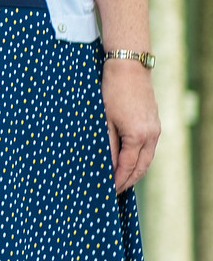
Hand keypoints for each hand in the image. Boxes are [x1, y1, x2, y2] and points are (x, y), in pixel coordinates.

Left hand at [101, 59, 159, 193]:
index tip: (109, 190)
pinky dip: (139, 159)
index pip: (127, 166)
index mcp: (138, 136)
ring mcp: (155, 130)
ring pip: (147, 159)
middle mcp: (151, 136)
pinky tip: (129, 161)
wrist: (129, 69)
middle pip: (141, 167)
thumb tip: (107, 165)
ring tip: (121, 180)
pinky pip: (148, 148)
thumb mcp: (105, 120)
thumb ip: (107, 145)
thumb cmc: (112, 92)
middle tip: (115, 190)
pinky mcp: (154, 124)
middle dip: (128, 180)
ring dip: (135, 171)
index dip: (118, 180)